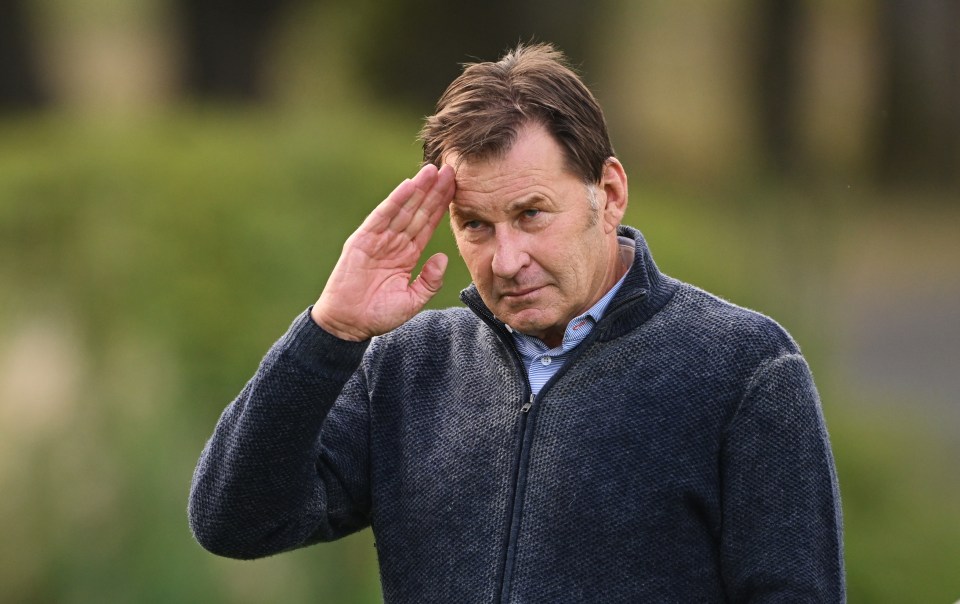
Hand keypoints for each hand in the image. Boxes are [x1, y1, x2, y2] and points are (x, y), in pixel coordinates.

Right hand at [310, 164, 455, 340]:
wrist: (349, 324)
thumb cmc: (378, 314)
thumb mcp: (413, 300)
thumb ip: (429, 280)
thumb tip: (443, 258)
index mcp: (407, 254)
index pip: (428, 224)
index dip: (442, 206)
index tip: (458, 188)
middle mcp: (394, 242)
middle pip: (419, 211)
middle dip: (434, 191)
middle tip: (451, 169)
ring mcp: (378, 239)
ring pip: (403, 209)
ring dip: (418, 190)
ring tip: (433, 171)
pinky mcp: (362, 240)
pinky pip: (382, 217)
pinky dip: (395, 201)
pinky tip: (408, 186)